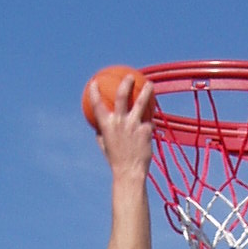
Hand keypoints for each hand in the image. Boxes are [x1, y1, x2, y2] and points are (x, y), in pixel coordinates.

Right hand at [95, 71, 153, 185]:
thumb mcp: (105, 146)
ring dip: (146, 91)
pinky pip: (148, 123)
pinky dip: (149, 124)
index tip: (95, 82)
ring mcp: (133, 125)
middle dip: (125, 83)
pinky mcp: (146, 130)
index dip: (94, 92)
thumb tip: (98, 127)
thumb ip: (102, 134)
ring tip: (150, 84)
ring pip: (141, 103)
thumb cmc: (115, 160)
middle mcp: (120, 122)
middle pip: (122, 96)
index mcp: (106, 125)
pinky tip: (153, 123)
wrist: (130, 172)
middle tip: (130, 76)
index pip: (97, 104)